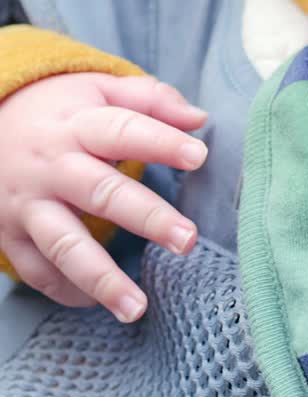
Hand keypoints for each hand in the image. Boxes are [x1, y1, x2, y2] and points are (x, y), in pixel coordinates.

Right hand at [0, 73, 207, 322]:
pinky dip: (66, 291)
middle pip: (101, 193)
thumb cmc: (60, 108)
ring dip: (102, 279)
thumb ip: (151, 100)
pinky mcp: (11, 234)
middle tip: (187, 240)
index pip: (123, 131)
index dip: (161, 143)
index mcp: (78, 124)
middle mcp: (53, 166)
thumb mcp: (99, 89)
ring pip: (65, 245)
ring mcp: (29, 204)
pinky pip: (37, 270)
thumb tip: (200, 118)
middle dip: (146, 218)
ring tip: (138, 307)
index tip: (199, 156)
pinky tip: (98, 304)